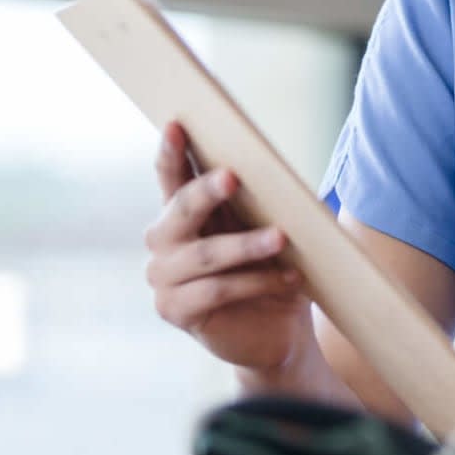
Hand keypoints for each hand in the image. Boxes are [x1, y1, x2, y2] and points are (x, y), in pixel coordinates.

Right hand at [143, 121, 315, 377]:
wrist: (278, 330)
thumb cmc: (272, 268)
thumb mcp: (268, 227)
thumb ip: (260, 200)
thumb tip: (275, 170)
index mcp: (183, 213)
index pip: (171, 176)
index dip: (171, 151)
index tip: (178, 125)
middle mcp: (164, 242)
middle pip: (181, 209)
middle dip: (206, 191)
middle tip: (233, 176)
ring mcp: (164, 278)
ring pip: (205, 254)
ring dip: (246, 245)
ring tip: (281, 237)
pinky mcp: (176, 311)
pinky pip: (217, 290)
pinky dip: (256, 282)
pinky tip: (289, 278)